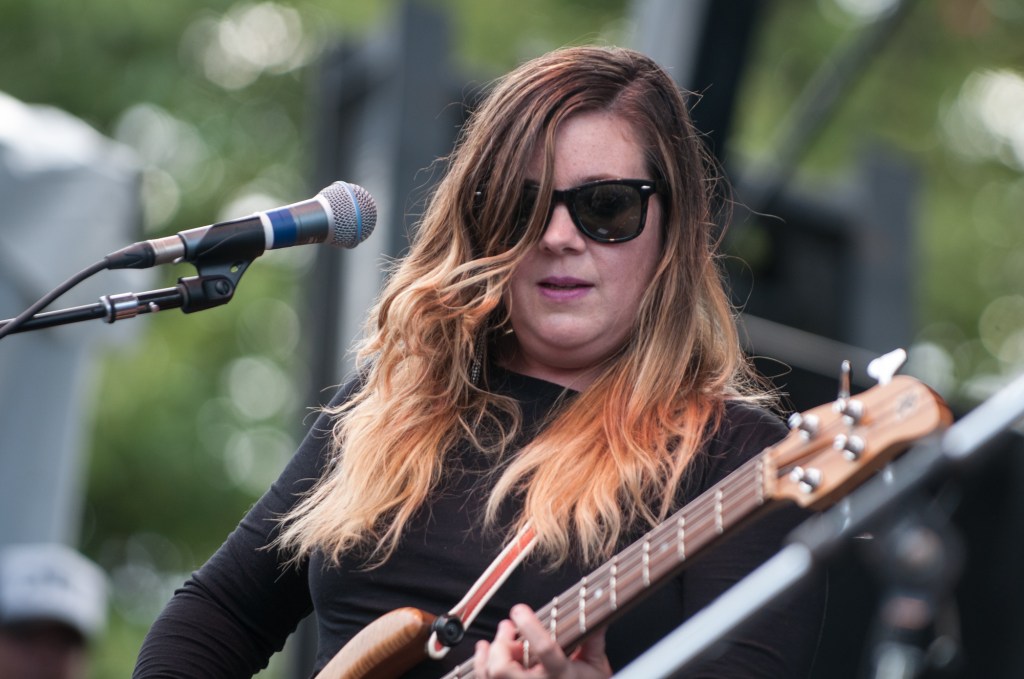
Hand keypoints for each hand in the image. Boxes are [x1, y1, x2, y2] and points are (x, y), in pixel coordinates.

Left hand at [472, 604, 611, 678]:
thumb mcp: (596, 667)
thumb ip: (592, 641)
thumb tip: (596, 616)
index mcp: (561, 676)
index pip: (544, 649)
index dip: (529, 626)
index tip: (519, 609)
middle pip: (502, 669)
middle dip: (500, 643)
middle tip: (507, 627)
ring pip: (489, 677)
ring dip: (486, 654)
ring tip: (494, 641)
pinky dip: (479, 665)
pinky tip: (484, 652)